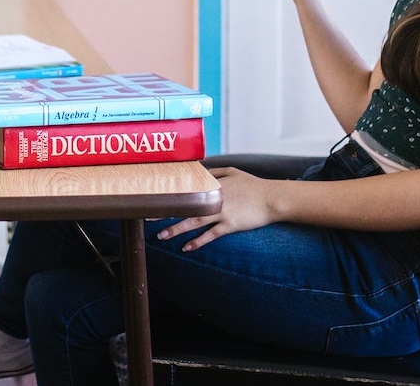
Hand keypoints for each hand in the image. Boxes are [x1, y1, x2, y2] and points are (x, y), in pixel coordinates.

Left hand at [155, 167, 277, 250]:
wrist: (273, 198)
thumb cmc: (254, 185)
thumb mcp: (234, 172)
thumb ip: (215, 171)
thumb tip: (200, 170)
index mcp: (213, 184)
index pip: (186, 189)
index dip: (170, 195)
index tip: (154, 198)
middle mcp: (214, 197)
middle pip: (185, 206)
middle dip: (164, 212)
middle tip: (146, 218)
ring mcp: (221, 211)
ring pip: (193, 222)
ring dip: (176, 229)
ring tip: (161, 236)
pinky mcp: (230, 224)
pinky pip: (210, 235)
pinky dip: (198, 242)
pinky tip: (186, 248)